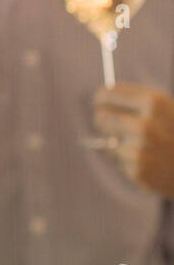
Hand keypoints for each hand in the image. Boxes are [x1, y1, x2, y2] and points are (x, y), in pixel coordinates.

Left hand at [93, 83, 173, 198]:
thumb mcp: (164, 108)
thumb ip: (135, 100)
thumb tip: (100, 97)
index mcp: (153, 102)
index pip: (106, 94)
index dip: (101, 98)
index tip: (99, 101)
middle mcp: (145, 125)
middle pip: (101, 117)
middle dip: (103, 120)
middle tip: (106, 121)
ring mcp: (141, 148)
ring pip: (107, 140)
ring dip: (115, 141)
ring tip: (140, 143)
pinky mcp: (138, 169)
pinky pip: (117, 158)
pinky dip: (125, 158)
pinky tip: (146, 158)